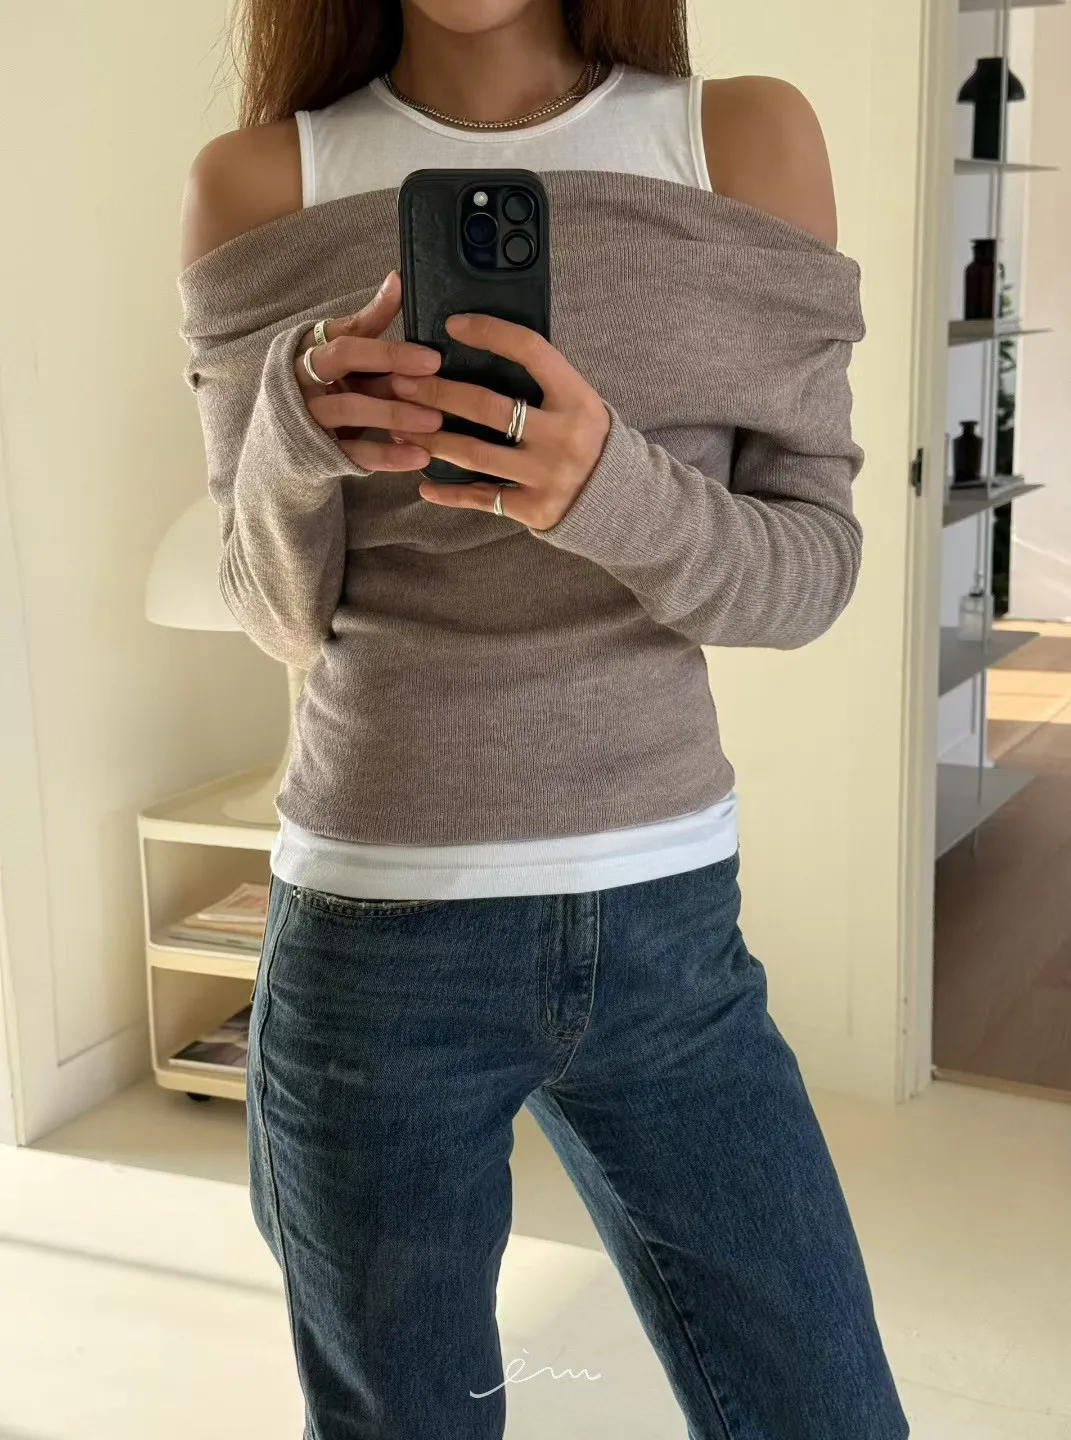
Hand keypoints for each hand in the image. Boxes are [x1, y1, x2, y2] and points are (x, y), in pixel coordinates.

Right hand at [294, 271, 442, 473]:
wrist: (282, 445)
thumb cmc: (321, 387)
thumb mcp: (340, 353)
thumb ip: (369, 321)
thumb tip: (398, 278)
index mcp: (310, 347)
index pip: (348, 337)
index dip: (387, 343)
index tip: (431, 353)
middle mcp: (303, 376)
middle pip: (343, 361)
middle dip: (389, 363)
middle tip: (435, 372)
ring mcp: (307, 414)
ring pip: (349, 408)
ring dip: (394, 413)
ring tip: (435, 421)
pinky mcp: (317, 452)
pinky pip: (354, 453)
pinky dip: (388, 456)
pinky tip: (420, 457)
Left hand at [389, 314, 610, 529]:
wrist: (620, 501)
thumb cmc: (588, 441)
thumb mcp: (578, 404)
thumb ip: (543, 383)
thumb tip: (484, 347)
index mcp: (577, 399)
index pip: (530, 352)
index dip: (490, 333)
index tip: (453, 325)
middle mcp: (564, 437)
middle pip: (488, 407)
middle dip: (438, 393)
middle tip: (401, 382)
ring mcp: (548, 476)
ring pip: (476, 455)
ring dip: (432, 441)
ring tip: (399, 429)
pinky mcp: (536, 509)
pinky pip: (483, 499)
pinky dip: (451, 494)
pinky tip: (424, 484)